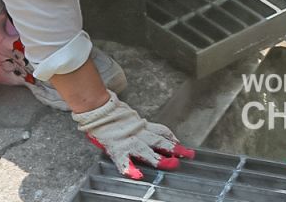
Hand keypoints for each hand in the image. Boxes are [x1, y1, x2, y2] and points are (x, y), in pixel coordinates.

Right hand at [71, 90, 195, 178]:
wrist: (98, 110)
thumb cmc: (111, 114)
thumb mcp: (129, 117)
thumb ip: (139, 124)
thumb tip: (147, 128)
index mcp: (141, 126)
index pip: (161, 131)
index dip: (172, 138)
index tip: (180, 143)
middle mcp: (138, 134)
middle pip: (160, 142)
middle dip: (174, 149)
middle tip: (187, 154)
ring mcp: (128, 142)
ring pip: (147, 151)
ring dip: (160, 159)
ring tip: (171, 164)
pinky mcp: (117, 149)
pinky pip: (124, 162)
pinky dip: (131, 169)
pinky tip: (138, 175)